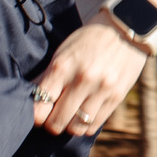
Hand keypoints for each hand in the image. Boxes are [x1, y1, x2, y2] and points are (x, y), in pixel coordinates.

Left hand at [33, 13, 149, 135]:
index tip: (39, 113)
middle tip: (53, 117)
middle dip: (51, 123)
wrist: (126, 28)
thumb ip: (47, 76)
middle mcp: (81, 79)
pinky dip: (85, 126)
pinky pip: (94, 125)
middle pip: (56, 122)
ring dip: (69, 126)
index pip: (40, 105)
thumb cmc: (89, 39)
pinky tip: (84, 115)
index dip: (36, 115)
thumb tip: (29, 97)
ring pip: (76, 128)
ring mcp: (101, 89)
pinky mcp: (116, 96)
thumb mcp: (64, 52)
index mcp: (62, 66)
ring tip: (70, 117)